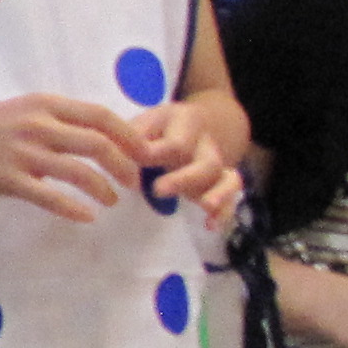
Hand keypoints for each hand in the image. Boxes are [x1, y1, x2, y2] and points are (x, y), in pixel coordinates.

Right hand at [0, 92, 144, 220]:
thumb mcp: (24, 111)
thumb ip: (60, 120)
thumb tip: (101, 137)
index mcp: (45, 104)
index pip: (102, 116)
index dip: (130, 136)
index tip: (143, 153)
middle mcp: (37, 125)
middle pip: (99, 144)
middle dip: (125, 166)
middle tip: (133, 182)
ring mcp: (22, 153)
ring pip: (79, 172)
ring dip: (104, 189)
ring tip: (112, 201)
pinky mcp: (7, 180)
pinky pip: (50, 197)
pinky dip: (74, 209)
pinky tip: (87, 216)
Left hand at [130, 98, 247, 232]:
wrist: (182, 124)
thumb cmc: (151, 128)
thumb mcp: (140, 123)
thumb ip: (131, 138)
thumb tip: (116, 154)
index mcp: (186, 122)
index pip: (177, 142)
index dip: (157, 154)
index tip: (137, 161)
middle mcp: (206, 143)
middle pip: (206, 162)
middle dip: (184, 178)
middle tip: (158, 190)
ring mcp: (216, 163)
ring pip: (226, 178)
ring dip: (218, 194)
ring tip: (206, 207)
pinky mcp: (220, 181)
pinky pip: (231, 194)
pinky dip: (225, 210)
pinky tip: (211, 226)